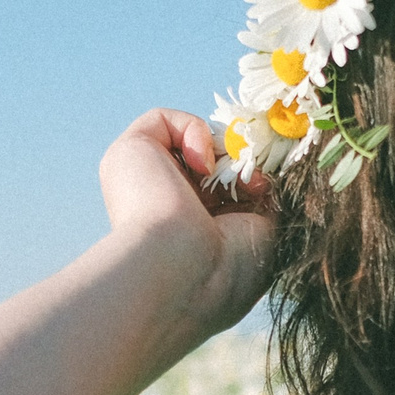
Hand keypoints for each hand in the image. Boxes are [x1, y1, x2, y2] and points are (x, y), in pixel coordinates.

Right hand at [98, 109, 279, 333]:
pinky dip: (193, 130)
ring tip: (232, 176)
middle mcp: (158, 206)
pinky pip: (162, 120)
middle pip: (204, 162)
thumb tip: (262, 172)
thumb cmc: (226, 270)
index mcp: (187, 233)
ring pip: (184, 141)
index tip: (267, 188)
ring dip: (219, 150)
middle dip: (236, 163)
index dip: (248, 181)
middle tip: (256, 179)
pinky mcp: (127, 154)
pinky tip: (203, 165)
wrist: (184, 275)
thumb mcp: (261, 235)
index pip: (219, 190)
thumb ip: (263, 201)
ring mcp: (139, 180)